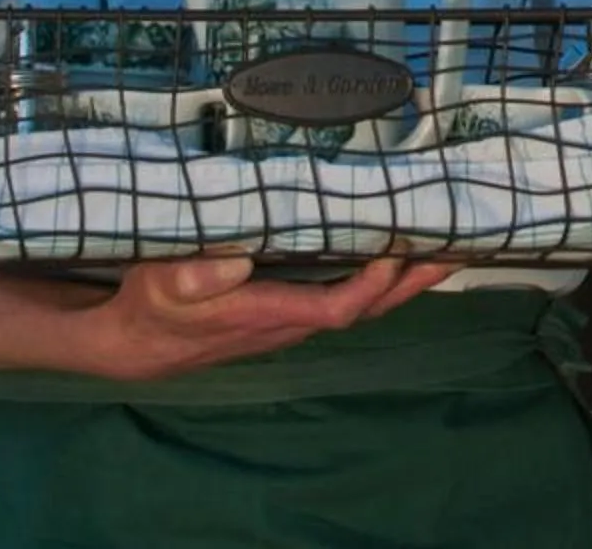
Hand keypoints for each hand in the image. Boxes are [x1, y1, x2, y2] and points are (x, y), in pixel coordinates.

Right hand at [79, 253, 455, 381]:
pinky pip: (344, 297)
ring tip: (441, 249)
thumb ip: (194, 276)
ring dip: (402, 281)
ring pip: (360, 304)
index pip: (336, 308)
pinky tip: (394, 258)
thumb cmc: (151, 305)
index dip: (371, 286)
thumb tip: (233, 265)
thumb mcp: (161, 283)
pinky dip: (376, 279)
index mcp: (265, 314)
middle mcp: (288, 323)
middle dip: (410, 283)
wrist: (136, 342)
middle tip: (455, 250)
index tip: (396, 253)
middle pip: (365, 309)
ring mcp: (291, 320)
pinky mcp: (287, 310)